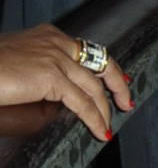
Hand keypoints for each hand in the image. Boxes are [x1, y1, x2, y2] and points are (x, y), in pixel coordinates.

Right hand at [0, 25, 132, 143]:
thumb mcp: (22, 63)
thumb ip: (43, 72)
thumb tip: (61, 94)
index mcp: (47, 36)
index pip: (86, 50)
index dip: (106, 67)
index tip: (118, 80)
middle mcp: (54, 42)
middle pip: (100, 63)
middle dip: (117, 84)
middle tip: (125, 102)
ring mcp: (54, 58)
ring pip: (93, 87)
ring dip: (105, 109)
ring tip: (108, 125)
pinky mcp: (51, 77)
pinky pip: (83, 103)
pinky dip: (95, 119)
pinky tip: (100, 131)